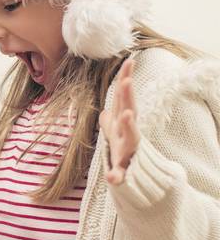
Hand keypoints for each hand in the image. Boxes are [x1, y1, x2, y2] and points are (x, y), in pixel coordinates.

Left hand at [105, 55, 139, 184]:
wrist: (133, 177)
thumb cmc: (122, 148)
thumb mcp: (113, 130)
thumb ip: (110, 116)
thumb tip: (105, 109)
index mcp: (122, 121)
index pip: (124, 97)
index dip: (126, 79)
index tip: (129, 60)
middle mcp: (127, 133)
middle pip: (128, 111)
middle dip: (128, 97)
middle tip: (127, 81)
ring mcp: (127, 151)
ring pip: (130, 137)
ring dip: (128, 125)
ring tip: (125, 114)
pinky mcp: (124, 170)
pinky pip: (120, 174)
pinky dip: (117, 176)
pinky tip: (112, 178)